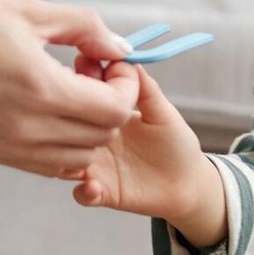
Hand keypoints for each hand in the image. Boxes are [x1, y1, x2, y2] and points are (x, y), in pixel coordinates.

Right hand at [0, 0, 139, 175]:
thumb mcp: (34, 13)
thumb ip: (87, 30)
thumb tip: (122, 48)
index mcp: (41, 89)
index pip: (113, 110)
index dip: (125, 87)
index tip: (113, 64)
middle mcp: (27, 127)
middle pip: (101, 136)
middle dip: (110, 105)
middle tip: (92, 72)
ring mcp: (9, 146)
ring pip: (79, 157)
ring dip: (89, 128)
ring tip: (71, 92)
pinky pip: (48, 164)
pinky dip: (63, 144)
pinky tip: (51, 109)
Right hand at [66, 61, 214, 225]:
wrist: (187, 183)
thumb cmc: (176, 144)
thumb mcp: (162, 112)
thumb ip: (145, 88)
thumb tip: (128, 60)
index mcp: (108, 116)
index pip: (84, 95)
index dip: (81, 83)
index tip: (83, 70)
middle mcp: (96, 139)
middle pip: (68, 126)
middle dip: (66, 116)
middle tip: (77, 113)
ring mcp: (97, 166)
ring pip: (66, 160)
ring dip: (67, 156)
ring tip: (80, 154)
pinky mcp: (103, 192)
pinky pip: (82, 194)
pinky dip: (84, 191)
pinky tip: (93, 186)